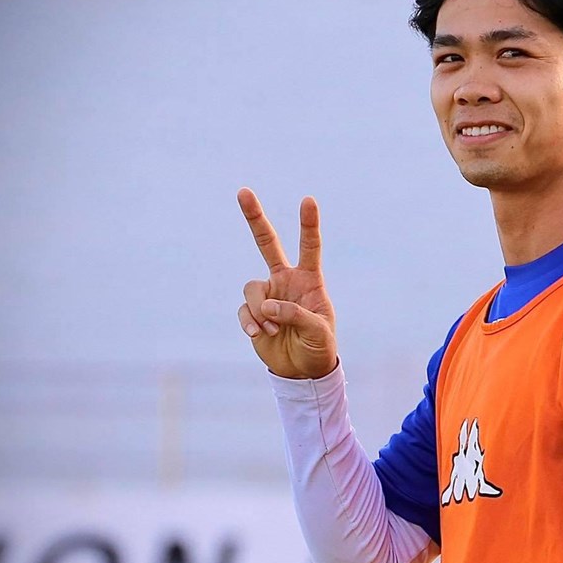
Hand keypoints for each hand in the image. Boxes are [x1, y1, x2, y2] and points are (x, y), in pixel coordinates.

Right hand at [237, 188, 337, 378]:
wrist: (301, 371)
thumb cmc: (319, 347)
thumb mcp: (318, 332)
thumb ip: (297, 315)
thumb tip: (269, 307)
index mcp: (309, 280)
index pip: (310, 247)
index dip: (308, 224)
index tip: (308, 200)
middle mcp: (286, 280)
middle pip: (267, 243)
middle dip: (255, 218)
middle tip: (243, 191)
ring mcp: (268, 295)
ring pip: (252, 287)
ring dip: (261, 311)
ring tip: (274, 330)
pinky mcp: (253, 312)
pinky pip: (244, 310)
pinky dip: (250, 322)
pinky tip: (260, 335)